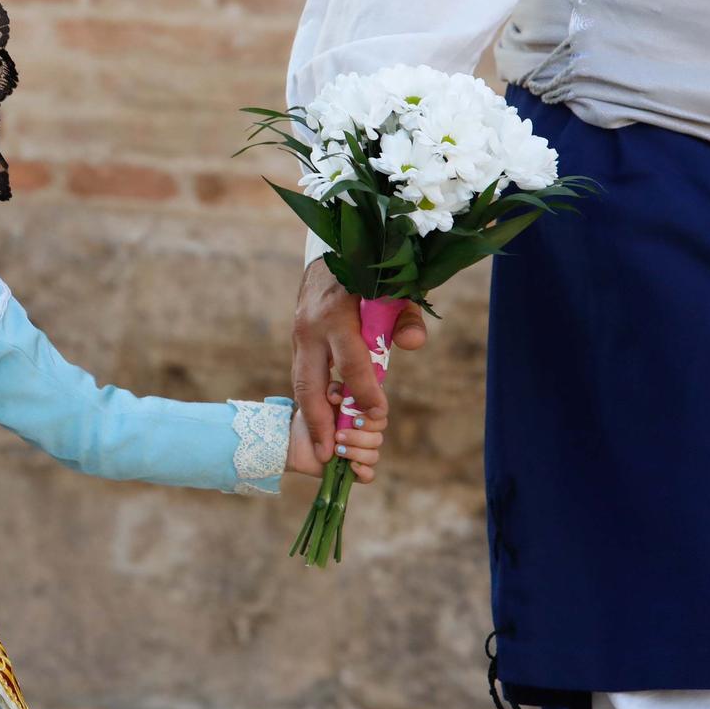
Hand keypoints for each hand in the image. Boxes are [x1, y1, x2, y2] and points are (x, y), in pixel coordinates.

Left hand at [287, 383, 385, 482]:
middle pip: (377, 438)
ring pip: (373, 456)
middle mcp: (364, 435)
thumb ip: (332, 392)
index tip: (354, 419)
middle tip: (338, 435)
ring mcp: (359, 453)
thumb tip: (338, 397)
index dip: (371, 420)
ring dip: (356, 452)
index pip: (380, 419)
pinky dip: (363, 471)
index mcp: (361, 417)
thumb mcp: (321, 398)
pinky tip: (350, 465)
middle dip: (359, 437)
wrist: (293, 439)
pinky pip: (369, 475)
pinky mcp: (351, 470)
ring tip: (337, 449)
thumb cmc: (310, 416)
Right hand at [291, 260, 426, 464]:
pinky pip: (303, 377)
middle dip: (319, 421)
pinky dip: (311, 403)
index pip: (351, 362)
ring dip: (311, 419)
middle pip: (310, 383)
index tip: (378, 415)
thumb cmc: (370, 275)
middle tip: (328, 454)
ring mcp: (299, 336)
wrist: (330, 254)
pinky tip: (322, 425)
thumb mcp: (394, 289)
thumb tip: (411, 343)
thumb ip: (406, 316)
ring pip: (300, 384)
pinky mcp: (298, 342)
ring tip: (322, 449)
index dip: (365, 392)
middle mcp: (311, 329)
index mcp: (336, 315)